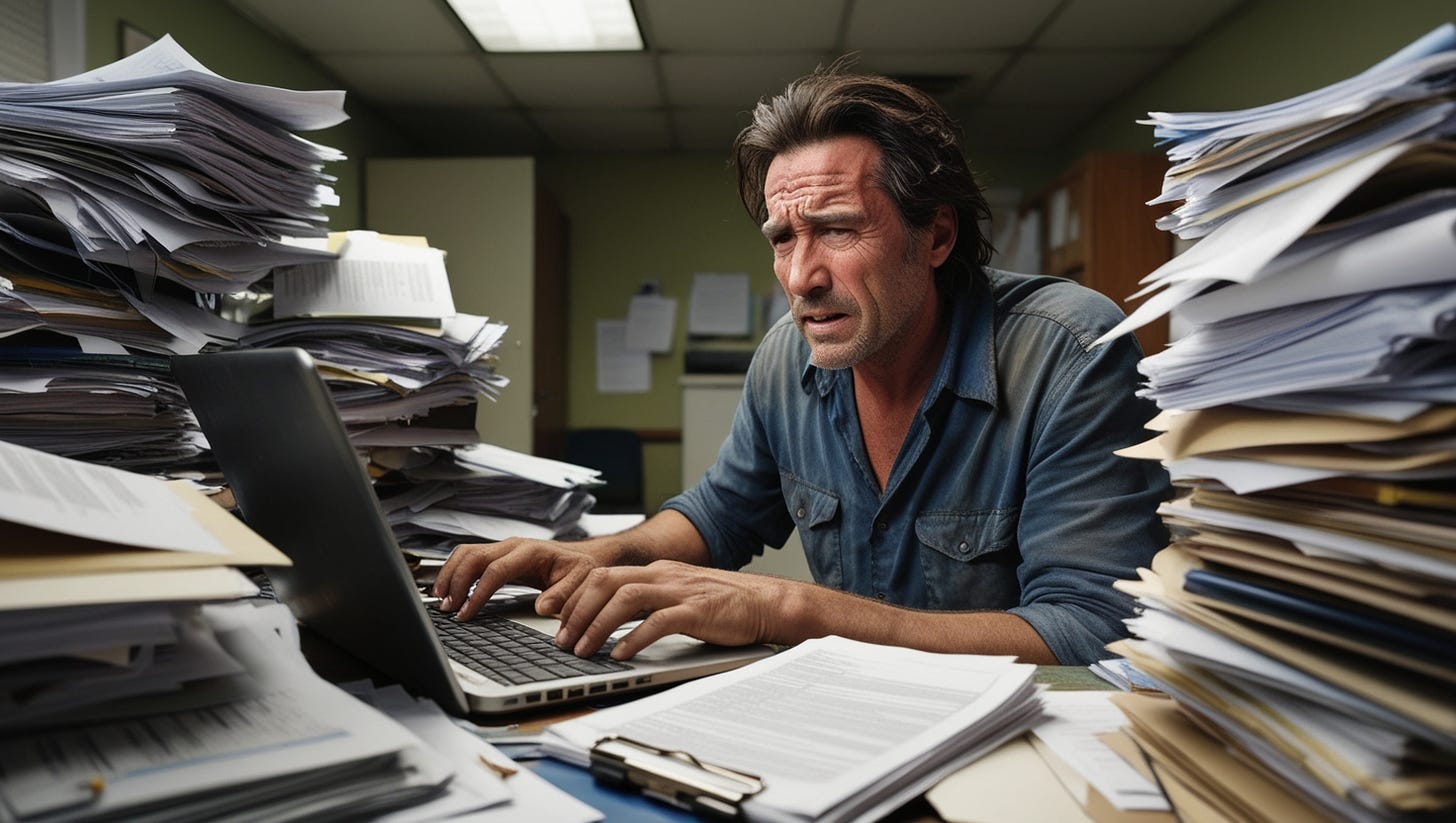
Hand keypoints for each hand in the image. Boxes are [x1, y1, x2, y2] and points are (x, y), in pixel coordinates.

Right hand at [432, 537, 606, 620]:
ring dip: (450, 575)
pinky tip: (450, 591)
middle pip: (473, 556)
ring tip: (441, 600)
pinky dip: (455, 572)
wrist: (583, 556)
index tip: (466, 612)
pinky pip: (470, 557)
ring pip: (466, 553)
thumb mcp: (581, 582)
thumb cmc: (581, 568)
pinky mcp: (498, 554)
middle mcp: (513, 545)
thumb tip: (542, 608)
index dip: (478, 592)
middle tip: (447, 608)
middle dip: (455, 581)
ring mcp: (504, 548)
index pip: (496, 570)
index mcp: (530, 552)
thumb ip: (564, 595)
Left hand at [555, 560, 796, 659]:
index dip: (577, 599)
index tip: (560, 623)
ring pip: (625, 598)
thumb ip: (651, 603)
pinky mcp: (697, 610)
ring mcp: (680, 591)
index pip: (604, 576)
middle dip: (578, 611)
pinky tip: (620, 655)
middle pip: (606, 581)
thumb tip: (615, 624)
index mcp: (658, 572)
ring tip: (583, 650)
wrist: (766, 603)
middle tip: (562, 640)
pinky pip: (658, 621)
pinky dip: (634, 638)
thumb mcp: (680, 596)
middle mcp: (664, 576)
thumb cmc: (725, 605)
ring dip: (597, 625)